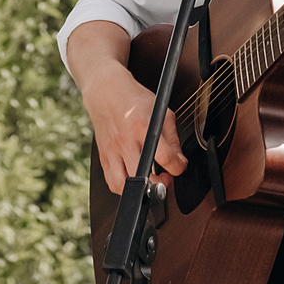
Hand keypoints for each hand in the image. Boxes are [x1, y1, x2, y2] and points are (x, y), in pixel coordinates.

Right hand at [77, 64, 186, 195]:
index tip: (178, 167)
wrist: (106, 93)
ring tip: (148, 183)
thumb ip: (173, 139)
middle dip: (158, 184)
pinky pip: (111, 182)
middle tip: (164, 178)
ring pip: (121, 185)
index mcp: (142, 126)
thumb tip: (179, 163)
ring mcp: (111, 150)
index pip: (163, 156)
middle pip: (141, 175)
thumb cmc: (135, 101)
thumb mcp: (162, 112)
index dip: (176, 167)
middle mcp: (125, 140)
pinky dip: (124, 188)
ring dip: (138, 191)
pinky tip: (134, 179)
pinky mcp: (103, 157)